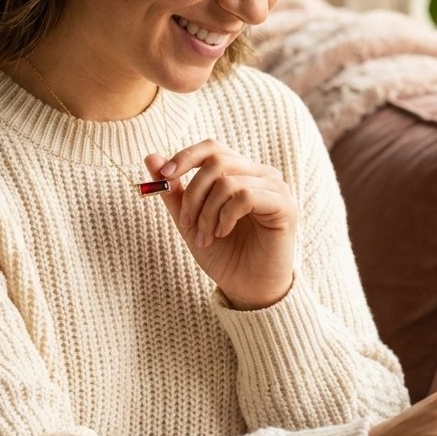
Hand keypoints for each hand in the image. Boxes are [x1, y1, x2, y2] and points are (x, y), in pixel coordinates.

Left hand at [145, 141, 295, 310]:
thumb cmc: (223, 254)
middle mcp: (260, 174)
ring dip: (207, 213)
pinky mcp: (285, 205)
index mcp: (239, 172)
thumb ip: (173, 191)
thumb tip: (151, 157)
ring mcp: (275, 187)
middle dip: (193, 194)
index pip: (212, 148)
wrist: (247, 287)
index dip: (186, 156)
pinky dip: (226, 216)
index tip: (165, 176)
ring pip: (228, 181)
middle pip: (217, 161)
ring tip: (205, 237)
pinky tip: (223, 233)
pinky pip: (246, 196)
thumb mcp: (190, 220)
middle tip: (186, 224)